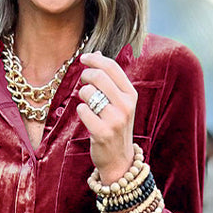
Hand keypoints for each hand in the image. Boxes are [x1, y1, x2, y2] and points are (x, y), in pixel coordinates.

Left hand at [76, 50, 137, 184]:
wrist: (119, 160)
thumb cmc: (116, 127)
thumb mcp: (120, 102)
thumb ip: (110, 79)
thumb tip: (96, 53)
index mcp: (131, 94)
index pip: (112, 67)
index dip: (95, 59)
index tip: (83, 58)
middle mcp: (126, 106)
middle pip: (99, 76)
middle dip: (86, 75)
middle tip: (82, 81)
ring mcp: (115, 120)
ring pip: (89, 93)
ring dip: (82, 94)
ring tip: (86, 102)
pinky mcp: (102, 133)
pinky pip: (82, 111)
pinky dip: (81, 111)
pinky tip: (86, 117)